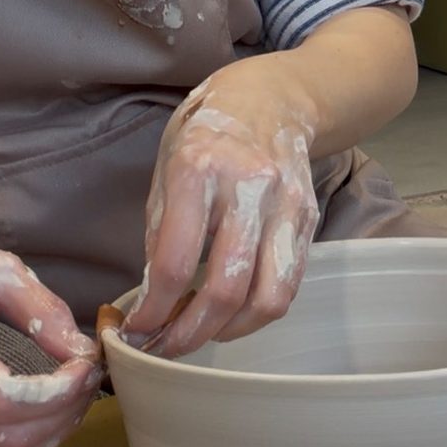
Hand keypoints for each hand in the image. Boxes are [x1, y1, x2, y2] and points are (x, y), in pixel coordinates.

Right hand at [0, 217, 101, 446]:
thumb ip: (43, 311)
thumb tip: (83, 353)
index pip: (1, 399)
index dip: (58, 393)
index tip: (88, 365)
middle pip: (3, 436)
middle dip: (62, 414)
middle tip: (90, 380)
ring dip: (48, 433)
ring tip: (74, 394)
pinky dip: (22, 439)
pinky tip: (45, 408)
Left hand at [124, 60, 319, 356]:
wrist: (272, 98)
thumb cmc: (207, 133)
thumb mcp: (165, 167)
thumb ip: (160, 230)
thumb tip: (153, 297)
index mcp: (198, 169)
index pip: (173, 262)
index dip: (152, 311)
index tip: (137, 331)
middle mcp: (248, 186)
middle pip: (226, 288)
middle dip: (191, 334)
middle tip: (167, 349)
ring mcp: (286, 203)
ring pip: (269, 296)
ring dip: (231, 331)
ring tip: (204, 334)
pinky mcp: (309, 218)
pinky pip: (289, 283)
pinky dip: (258, 311)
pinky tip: (233, 312)